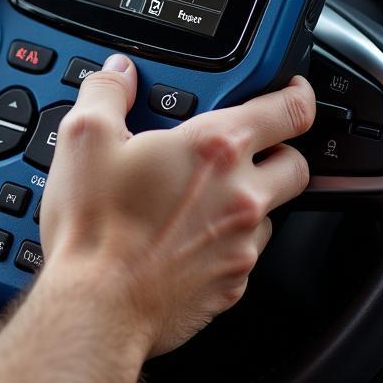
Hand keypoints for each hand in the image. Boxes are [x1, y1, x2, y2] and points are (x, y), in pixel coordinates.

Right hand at [41, 55, 313, 358]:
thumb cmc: (96, 227)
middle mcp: (241, 196)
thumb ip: (108, 93)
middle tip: (246, 146)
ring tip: (201, 196)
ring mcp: (241, 246)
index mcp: (214, 149)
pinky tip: (185, 238)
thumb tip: (118, 75)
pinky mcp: (231, 286)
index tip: (291, 91)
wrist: (98, 307)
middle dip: (279, 149)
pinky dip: (225, 241)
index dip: (297, 94)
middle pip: (295, 163)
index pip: (288, 111)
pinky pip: (245, 255)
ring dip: (248, 198)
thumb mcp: (85, 138)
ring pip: (271, 212)